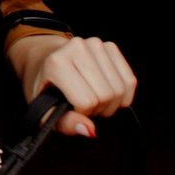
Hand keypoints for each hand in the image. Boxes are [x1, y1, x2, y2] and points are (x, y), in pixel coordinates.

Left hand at [9, 34, 137, 137]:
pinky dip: (123, 94)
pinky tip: (107, 92)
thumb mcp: (45, 111)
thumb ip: (65, 124)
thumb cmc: (44, 87)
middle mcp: (77, 47)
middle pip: (106, 95)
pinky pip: (130, 80)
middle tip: (82, 104)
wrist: (44, 59)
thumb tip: (89, 130)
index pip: (87, 100)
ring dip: (110, 103)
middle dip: (97, 109)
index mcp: (57, 63)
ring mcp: (95, 44)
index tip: (72, 107)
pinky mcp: (110, 46)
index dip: (83, 112)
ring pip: (120, 89)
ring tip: (92, 97)